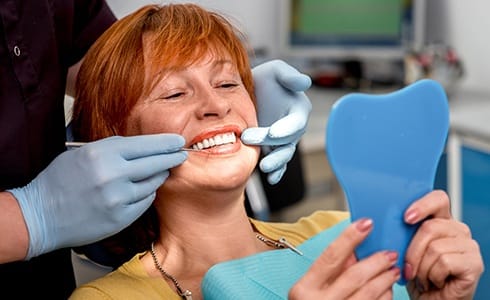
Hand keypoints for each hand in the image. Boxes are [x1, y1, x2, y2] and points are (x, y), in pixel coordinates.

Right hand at [8, 134, 186, 258]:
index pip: (145, 144)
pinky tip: (140, 190)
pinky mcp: (121, 218)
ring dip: (158, 176)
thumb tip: (145, 147)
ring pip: (153, 183)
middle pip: (156, 163)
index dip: (165, 142)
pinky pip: (145, 201)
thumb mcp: (82, 153)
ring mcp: (118, 198)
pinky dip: (146, 194)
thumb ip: (113, 149)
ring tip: (158, 172)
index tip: (178, 141)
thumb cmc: (60, 180)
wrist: (40, 215)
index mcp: (102, 153)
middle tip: (181, 154)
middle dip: (172, 157)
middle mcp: (113, 175)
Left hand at [241, 60, 311, 183]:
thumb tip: (305, 82)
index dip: (286, 128)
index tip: (273, 133)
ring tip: (264, 168)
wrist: (248, 92)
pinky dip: (276, 172)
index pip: (296, 122)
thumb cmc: (265, 79)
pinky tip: (271, 179)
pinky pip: (278, 163)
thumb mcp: (275, 70)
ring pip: (284, 154)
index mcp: (298, 109)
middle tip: (248, 138)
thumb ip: (289, 76)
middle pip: (287, 140)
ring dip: (276, 163)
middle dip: (271, 143)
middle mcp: (293, 127)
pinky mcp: (272, 149)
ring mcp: (283, 141)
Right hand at [289, 219, 400, 298]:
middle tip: (390, 253)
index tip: (366, 223)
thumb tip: (353, 248)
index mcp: (303, 290)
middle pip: (354, 275)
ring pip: (369, 294)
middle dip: (376, 261)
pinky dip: (384, 298)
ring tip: (393, 270)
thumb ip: (328, 270)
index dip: (350, 237)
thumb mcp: (309, 290)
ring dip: (385, 279)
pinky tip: (387, 290)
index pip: (330, 256)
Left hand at [403, 190, 483, 298]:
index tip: (406, 218)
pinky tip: (435, 282)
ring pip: (435, 247)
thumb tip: (387, 219)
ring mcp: (469, 246)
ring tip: (423, 277)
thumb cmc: (416, 276)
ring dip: (422, 268)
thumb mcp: (405, 248)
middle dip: (412, 251)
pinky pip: (444, 262)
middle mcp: (458, 230)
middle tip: (409, 268)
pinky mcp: (474, 264)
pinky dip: (433, 276)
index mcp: (442, 221)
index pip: (438, 199)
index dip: (422, 205)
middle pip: (430, 227)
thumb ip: (403, 231)